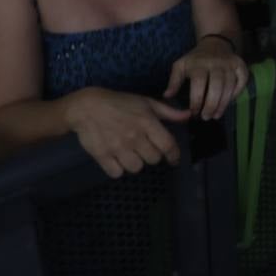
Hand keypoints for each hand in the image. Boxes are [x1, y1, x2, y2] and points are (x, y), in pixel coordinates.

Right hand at [64, 88, 189, 179]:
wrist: (86, 107)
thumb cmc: (119, 102)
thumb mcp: (145, 102)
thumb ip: (168, 112)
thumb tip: (189, 116)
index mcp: (147, 122)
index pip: (168, 145)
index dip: (174, 155)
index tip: (174, 159)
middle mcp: (134, 137)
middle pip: (154, 159)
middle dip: (152, 155)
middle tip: (144, 148)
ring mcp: (118, 148)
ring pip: (137, 168)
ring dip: (135, 162)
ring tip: (129, 152)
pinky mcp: (103, 156)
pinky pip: (117, 173)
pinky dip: (118, 168)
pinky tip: (116, 158)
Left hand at [164, 37, 248, 120]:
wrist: (214, 43)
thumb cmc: (195, 59)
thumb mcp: (180, 66)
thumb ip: (174, 81)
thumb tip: (167, 96)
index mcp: (199, 63)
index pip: (199, 82)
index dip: (197, 99)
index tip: (194, 112)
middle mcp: (215, 62)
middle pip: (216, 85)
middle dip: (211, 104)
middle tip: (206, 117)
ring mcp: (229, 63)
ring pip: (230, 85)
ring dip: (224, 103)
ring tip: (216, 115)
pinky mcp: (239, 64)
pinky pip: (242, 79)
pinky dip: (238, 91)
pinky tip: (230, 101)